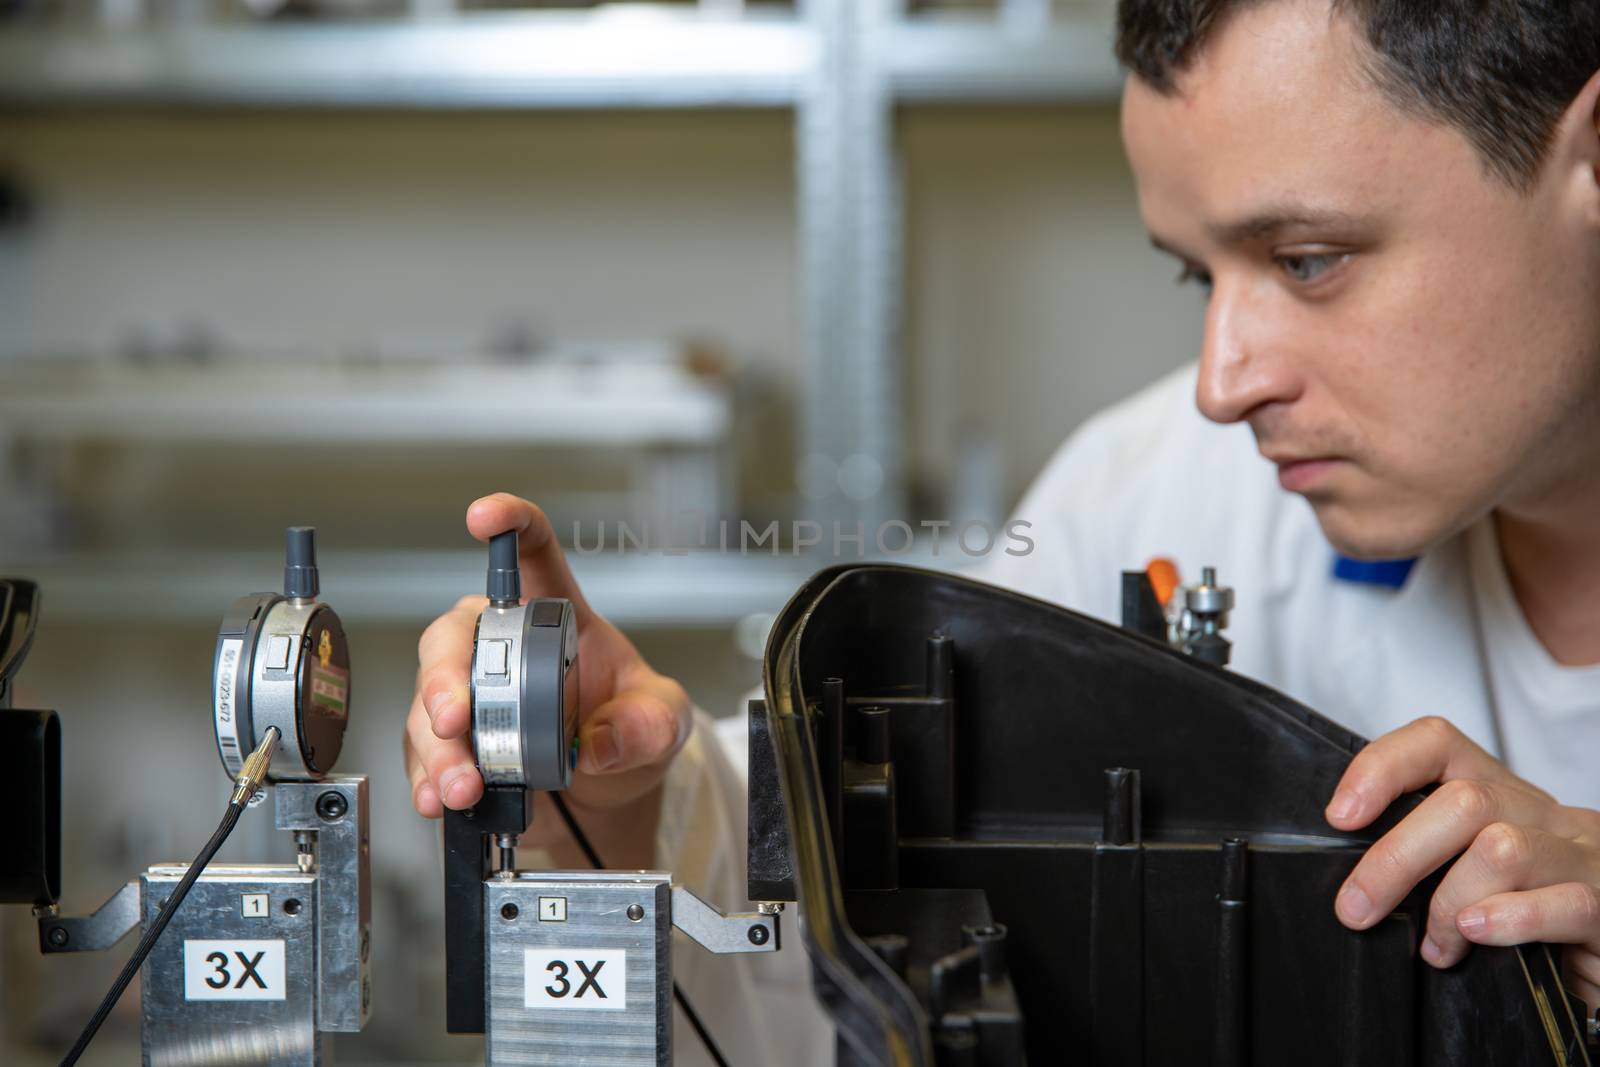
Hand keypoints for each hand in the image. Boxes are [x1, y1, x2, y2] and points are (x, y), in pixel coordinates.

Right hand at [403, 493, 691, 865]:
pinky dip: (427, 776)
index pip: (532, 553)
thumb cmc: (628, 733)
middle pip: (455, 636)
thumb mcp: (662, 722)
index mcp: (556, 619)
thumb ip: (648, 723)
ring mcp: (472, 695)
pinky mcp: (452, 742)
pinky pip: (421, 750)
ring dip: (437, 745)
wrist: (604, 797)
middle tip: (455, 717)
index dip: (510, 524)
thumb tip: (606, 741)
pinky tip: (437, 798)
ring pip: (428, 701)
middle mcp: (504, 648)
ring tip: (462, 784)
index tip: (485, 516)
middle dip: (445, 677)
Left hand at [1326, 715, 1599, 1005]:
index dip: (1382, 768)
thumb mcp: (1470, 873)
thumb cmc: (1527, 917)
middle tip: (1357, 908)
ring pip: (1502, 849)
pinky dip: (1511, 920)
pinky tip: (1476, 937)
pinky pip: (1564, 902)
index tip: (1340, 816)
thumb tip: (1351, 879)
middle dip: (1396, 857)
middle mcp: (1543, 814)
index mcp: (1501, 794)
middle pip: (1462, 802)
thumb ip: (1426, 860)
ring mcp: (1582, 857)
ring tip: (1434, 946)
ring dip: (1448, 902)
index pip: (1438, 743)